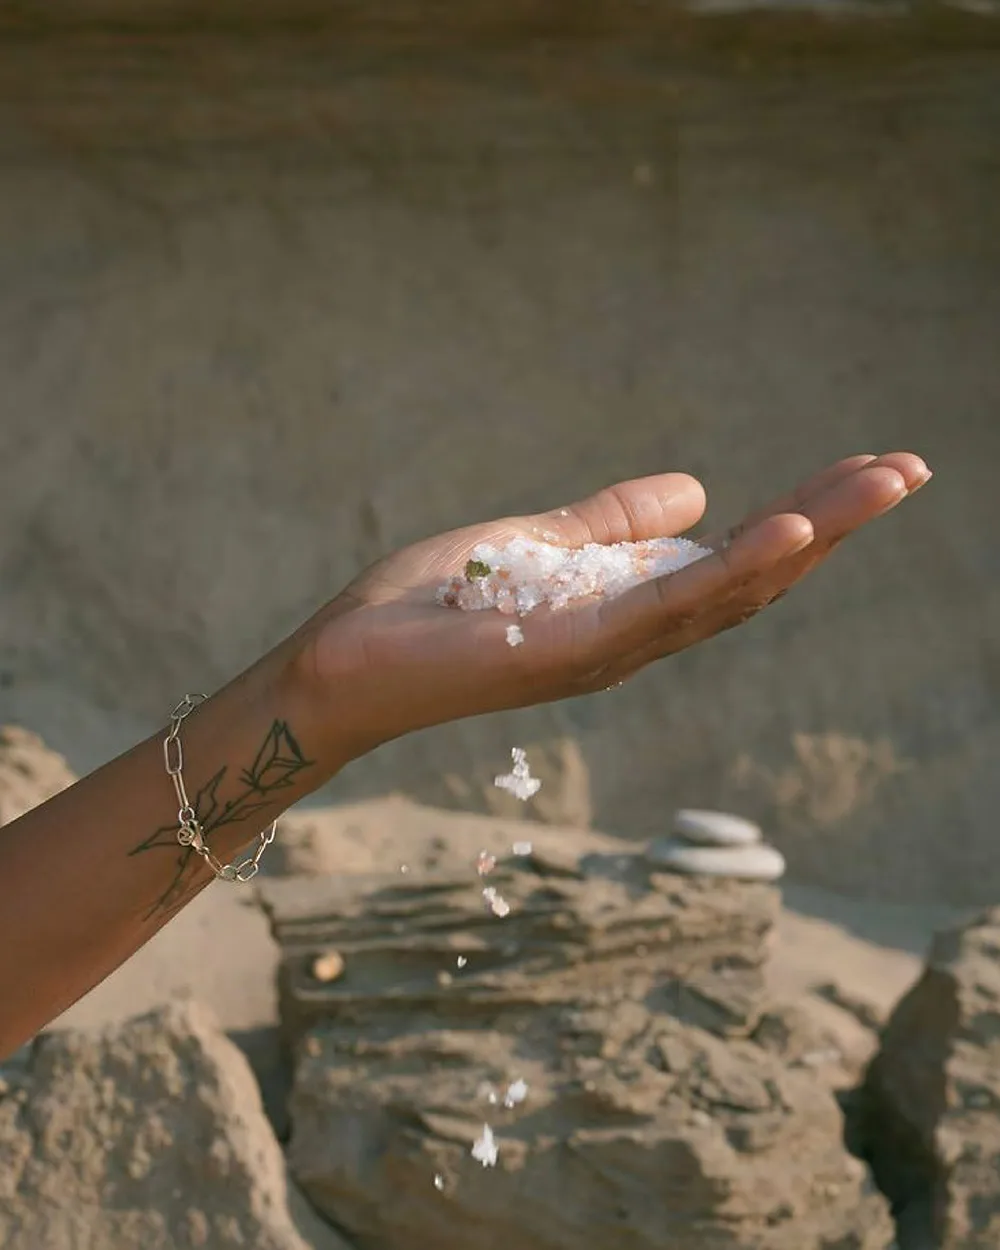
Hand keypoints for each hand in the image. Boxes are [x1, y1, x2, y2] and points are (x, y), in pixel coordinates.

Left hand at [300, 452, 929, 762]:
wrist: (345, 667)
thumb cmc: (429, 611)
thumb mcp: (538, 545)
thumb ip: (611, 524)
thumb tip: (697, 492)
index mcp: (628, 610)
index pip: (734, 562)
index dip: (802, 518)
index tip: (863, 468)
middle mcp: (634, 639)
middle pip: (754, 580)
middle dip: (832, 525)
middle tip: (907, 470)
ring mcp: (608, 650)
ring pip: (731, 592)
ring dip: (811, 537)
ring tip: (882, 484)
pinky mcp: (570, 651)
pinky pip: (665, 610)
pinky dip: (732, 570)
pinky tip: (788, 529)